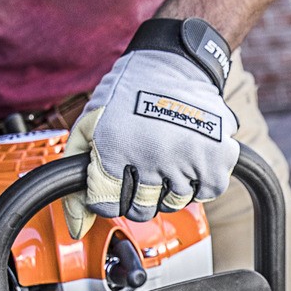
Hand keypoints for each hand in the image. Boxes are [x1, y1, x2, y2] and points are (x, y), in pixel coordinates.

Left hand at [61, 37, 237, 236]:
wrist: (175, 61)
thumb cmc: (129, 92)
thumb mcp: (89, 125)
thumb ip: (74, 179)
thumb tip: (77, 229)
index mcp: (114, 149)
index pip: (106, 206)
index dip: (107, 195)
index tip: (113, 180)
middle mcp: (150, 157)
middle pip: (140, 210)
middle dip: (137, 193)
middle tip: (142, 166)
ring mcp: (186, 158)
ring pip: (173, 203)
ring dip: (168, 186)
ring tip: (166, 156)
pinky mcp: (217, 157)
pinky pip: (206, 193)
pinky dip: (198, 181)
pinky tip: (188, 159)